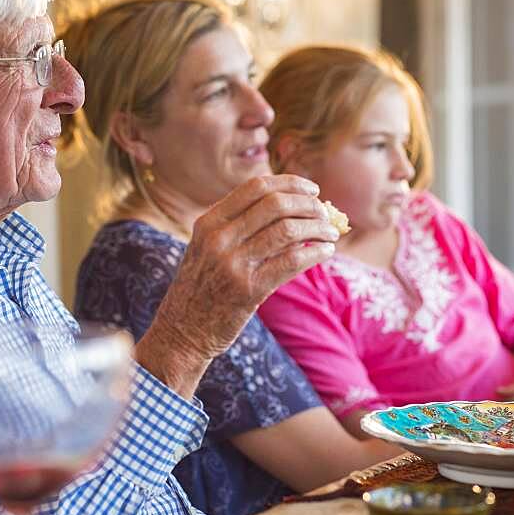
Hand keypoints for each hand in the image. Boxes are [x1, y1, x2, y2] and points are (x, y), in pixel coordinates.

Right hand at [137, 175, 337, 395]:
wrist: (182, 331)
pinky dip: (315, 252)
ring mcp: (233, 263)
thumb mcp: (207, 248)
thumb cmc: (201, 288)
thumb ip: (237, 227)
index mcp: (209, 222)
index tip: (312, 190)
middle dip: (308, 205)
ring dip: (317, 227)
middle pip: (275, 204)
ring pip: (287, 230)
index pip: (256, 187)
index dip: (290, 183)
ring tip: (331, 232)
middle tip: (325, 212)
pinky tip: (326, 251)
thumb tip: (289, 208)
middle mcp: (219, 238)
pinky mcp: (249, 290)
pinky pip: (291, 262)